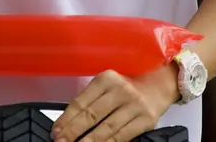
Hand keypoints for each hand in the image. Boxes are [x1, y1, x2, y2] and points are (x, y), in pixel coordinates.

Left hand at [52, 64, 178, 141]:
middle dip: (73, 131)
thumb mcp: (108, 85)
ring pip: (106, 128)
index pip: (81, 102)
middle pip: (91, 115)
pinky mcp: (146, 120)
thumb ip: (92, 99)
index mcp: (106, 79)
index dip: (66, 119)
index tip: (56, 131)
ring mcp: (134, 105)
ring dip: (89, 141)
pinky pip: (122, 136)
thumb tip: (69, 122)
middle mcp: (120, 90)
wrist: (160, 85)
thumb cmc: (128, 87)